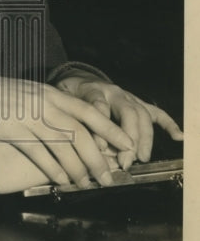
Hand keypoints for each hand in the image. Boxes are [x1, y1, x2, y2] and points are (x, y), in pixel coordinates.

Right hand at [0, 72, 135, 187]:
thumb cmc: (3, 95)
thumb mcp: (33, 94)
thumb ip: (54, 106)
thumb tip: (77, 125)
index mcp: (52, 94)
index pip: (89, 112)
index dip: (111, 129)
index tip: (127, 144)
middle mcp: (44, 104)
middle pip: (79, 133)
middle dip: (97, 157)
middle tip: (108, 176)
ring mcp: (29, 117)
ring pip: (62, 146)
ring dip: (77, 168)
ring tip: (85, 184)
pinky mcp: (13, 131)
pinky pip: (39, 154)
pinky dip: (53, 169)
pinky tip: (61, 181)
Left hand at [54, 73, 183, 168]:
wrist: (77, 79)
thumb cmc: (68, 97)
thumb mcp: (62, 105)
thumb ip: (71, 122)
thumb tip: (83, 151)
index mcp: (90, 91)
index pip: (99, 108)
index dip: (101, 130)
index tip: (102, 150)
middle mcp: (112, 92)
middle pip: (127, 112)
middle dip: (129, 139)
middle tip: (126, 162)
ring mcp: (127, 97)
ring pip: (142, 114)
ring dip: (144, 138)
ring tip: (141, 158)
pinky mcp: (137, 102)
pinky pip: (155, 112)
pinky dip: (168, 124)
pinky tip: (178, 137)